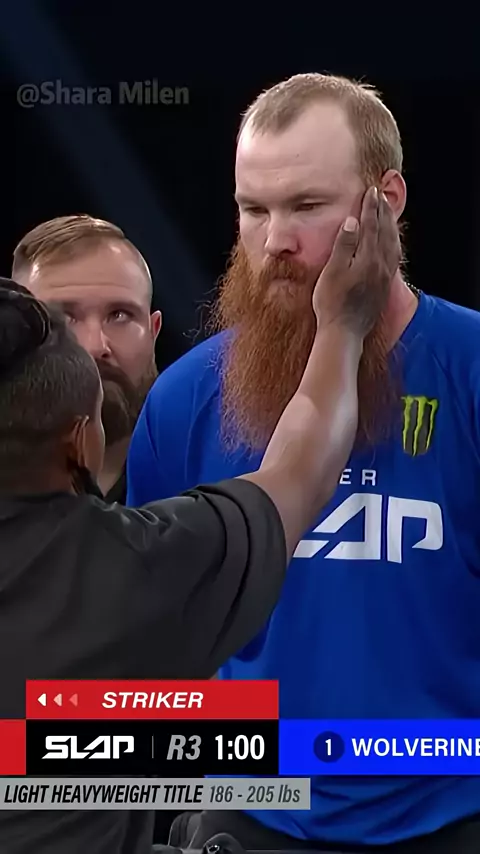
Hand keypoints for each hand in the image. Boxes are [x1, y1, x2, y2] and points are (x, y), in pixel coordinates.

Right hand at [312, 186, 400, 336]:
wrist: (344, 332)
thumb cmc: (332, 303)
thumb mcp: (332, 271)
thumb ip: (344, 245)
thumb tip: (353, 221)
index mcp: (368, 258)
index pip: (371, 225)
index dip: (370, 206)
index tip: (370, 191)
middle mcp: (381, 265)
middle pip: (385, 231)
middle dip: (383, 211)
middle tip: (381, 195)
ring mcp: (384, 276)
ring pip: (393, 243)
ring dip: (390, 225)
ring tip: (387, 213)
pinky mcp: (384, 285)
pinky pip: (394, 256)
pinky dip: (393, 242)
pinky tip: (390, 242)